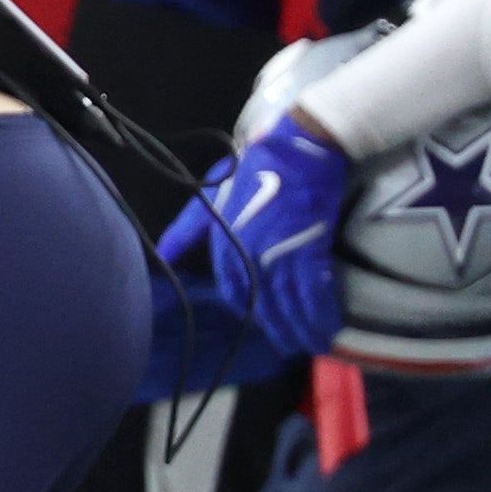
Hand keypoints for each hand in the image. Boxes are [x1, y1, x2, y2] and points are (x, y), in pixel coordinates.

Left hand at [153, 111, 352, 360]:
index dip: (250, 311)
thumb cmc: (254, 168)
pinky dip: (322, 311)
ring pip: (289, 302)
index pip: (234, 290)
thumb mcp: (213, 198)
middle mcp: (250, 253)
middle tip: (293, 345)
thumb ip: (187, 229)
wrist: (297, 147)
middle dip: (279, 328)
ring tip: (315, 343)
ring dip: (303, 327)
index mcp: (226, 242)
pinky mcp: (310, 246)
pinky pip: (314, 291)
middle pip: (263, 304)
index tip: (264, 324)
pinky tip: (329, 325)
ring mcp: (280, 251)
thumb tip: (161, 254)